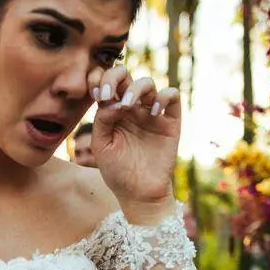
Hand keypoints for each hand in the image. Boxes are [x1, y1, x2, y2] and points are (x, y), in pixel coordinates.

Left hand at [87, 65, 180, 212]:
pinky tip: (153, 112)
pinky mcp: (170, 122)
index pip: (105, 83)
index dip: (99, 79)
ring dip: (136, 88)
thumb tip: (113, 100)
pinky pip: (172, 96)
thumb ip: (102, 120)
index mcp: (112, 111)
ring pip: (148, 83)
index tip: (97, 94)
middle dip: (115, 76)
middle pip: (125, 75)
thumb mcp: (101, 146)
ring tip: (128, 105)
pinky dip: (164, 97)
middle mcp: (132, 108)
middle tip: (108, 94)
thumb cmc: (117, 171)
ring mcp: (151, 114)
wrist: (139, 193)